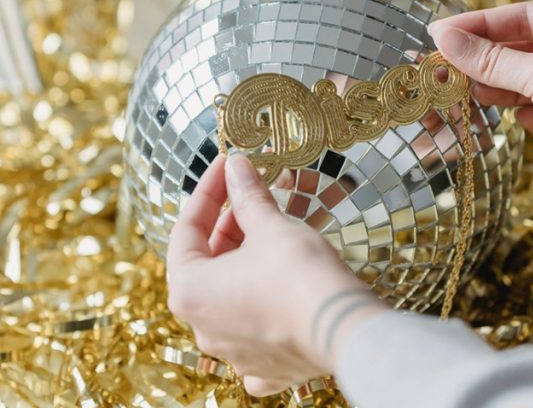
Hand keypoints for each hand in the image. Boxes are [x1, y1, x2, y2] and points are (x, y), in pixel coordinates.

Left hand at [167, 154, 386, 396]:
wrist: (344, 329)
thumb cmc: (300, 276)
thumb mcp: (271, 226)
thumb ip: (247, 196)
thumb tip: (236, 167)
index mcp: (189, 290)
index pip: (187, 229)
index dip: (209, 191)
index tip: (226, 167)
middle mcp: (202, 326)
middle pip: (207, 263)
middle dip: (229, 225)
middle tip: (252, 195)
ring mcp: (232, 351)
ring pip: (230, 296)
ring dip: (245, 262)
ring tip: (271, 232)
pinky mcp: (265, 366)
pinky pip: (255, 332)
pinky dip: (262, 308)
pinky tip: (276, 292)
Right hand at [429, 1, 532, 215]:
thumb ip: (491, 61)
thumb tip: (445, 40)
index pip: (521, 16)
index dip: (478, 25)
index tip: (440, 33)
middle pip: (524, 51)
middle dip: (489, 63)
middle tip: (446, 69)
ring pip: (532, 84)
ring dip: (506, 91)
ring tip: (474, 94)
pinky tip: (531, 120)